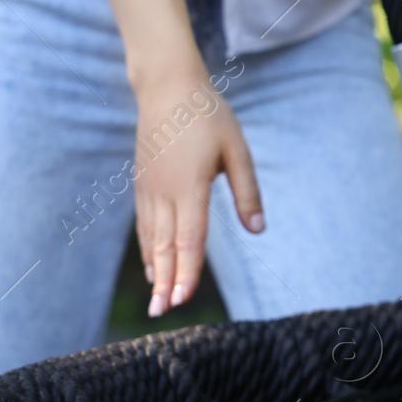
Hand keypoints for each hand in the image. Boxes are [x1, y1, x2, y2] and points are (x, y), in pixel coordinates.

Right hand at [133, 67, 263, 315]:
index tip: (182, 300)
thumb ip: (247, 191)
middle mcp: (164, 192)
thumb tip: (259, 229)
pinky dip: (149, 249)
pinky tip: (153, 266)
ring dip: (156, 271)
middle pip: (166, 246)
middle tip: (162, 314)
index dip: (186, 272)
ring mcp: (149, 189)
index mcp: (189, 185)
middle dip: (165, 283)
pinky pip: (145, 225)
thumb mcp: (237, 151)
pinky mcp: (142, 184)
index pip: (189, 238)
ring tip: (158, 300)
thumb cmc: (209, 116)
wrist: (167, 87)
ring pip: (152, 238)